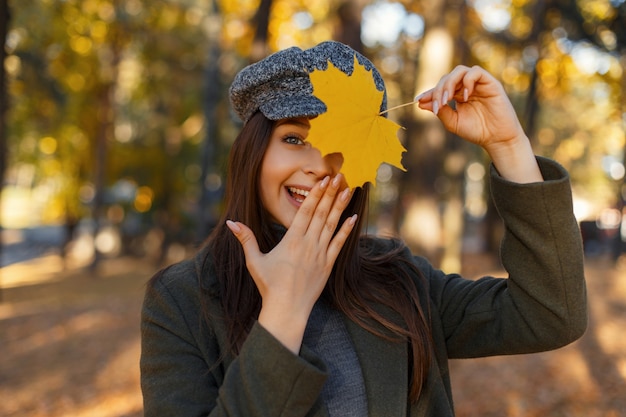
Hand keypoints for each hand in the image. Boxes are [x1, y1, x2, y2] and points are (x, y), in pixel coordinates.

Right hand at [226, 174, 356, 351]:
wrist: (287, 310)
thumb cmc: (269, 285)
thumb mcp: (254, 260)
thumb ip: (245, 239)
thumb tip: (230, 222)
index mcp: (291, 240)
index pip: (306, 211)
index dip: (315, 194)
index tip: (324, 180)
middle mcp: (308, 244)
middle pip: (321, 213)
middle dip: (330, 193)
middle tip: (339, 176)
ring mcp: (320, 254)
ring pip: (332, 225)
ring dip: (340, 206)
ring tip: (349, 190)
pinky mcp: (328, 265)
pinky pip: (339, 244)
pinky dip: (346, 230)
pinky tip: (353, 218)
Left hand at [416, 65, 542, 182]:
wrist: (496, 138)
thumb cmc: (476, 131)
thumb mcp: (453, 122)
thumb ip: (440, 111)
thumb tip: (421, 103)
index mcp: (457, 95)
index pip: (440, 88)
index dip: (429, 93)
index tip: (418, 100)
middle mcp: (466, 87)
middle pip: (447, 78)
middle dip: (438, 90)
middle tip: (436, 104)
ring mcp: (478, 83)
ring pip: (459, 71)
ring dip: (449, 83)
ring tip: (447, 99)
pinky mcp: (490, 82)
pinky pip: (475, 72)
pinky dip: (467, 81)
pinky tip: (464, 97)